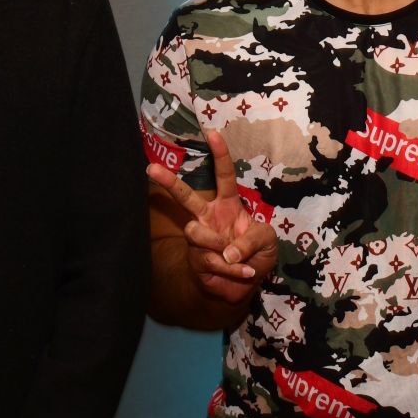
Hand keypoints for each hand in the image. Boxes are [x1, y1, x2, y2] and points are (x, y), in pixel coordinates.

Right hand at [146, 126, 276, 305]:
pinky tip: (242, 272)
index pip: (224, 175)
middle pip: (185, 196)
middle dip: (168, 181)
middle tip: (151, 168)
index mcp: (228, 204)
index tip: (213, 133)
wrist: (245, 285)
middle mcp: (209, 217)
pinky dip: (230, 269)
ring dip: (218, 246)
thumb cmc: (256, 254)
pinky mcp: (197, 260)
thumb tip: (227, 252)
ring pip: (194, 232)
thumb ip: (251, 241)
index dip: (220, 154)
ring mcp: (200, 238)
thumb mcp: (266, 242)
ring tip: (236, 258)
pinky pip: (208, 261)